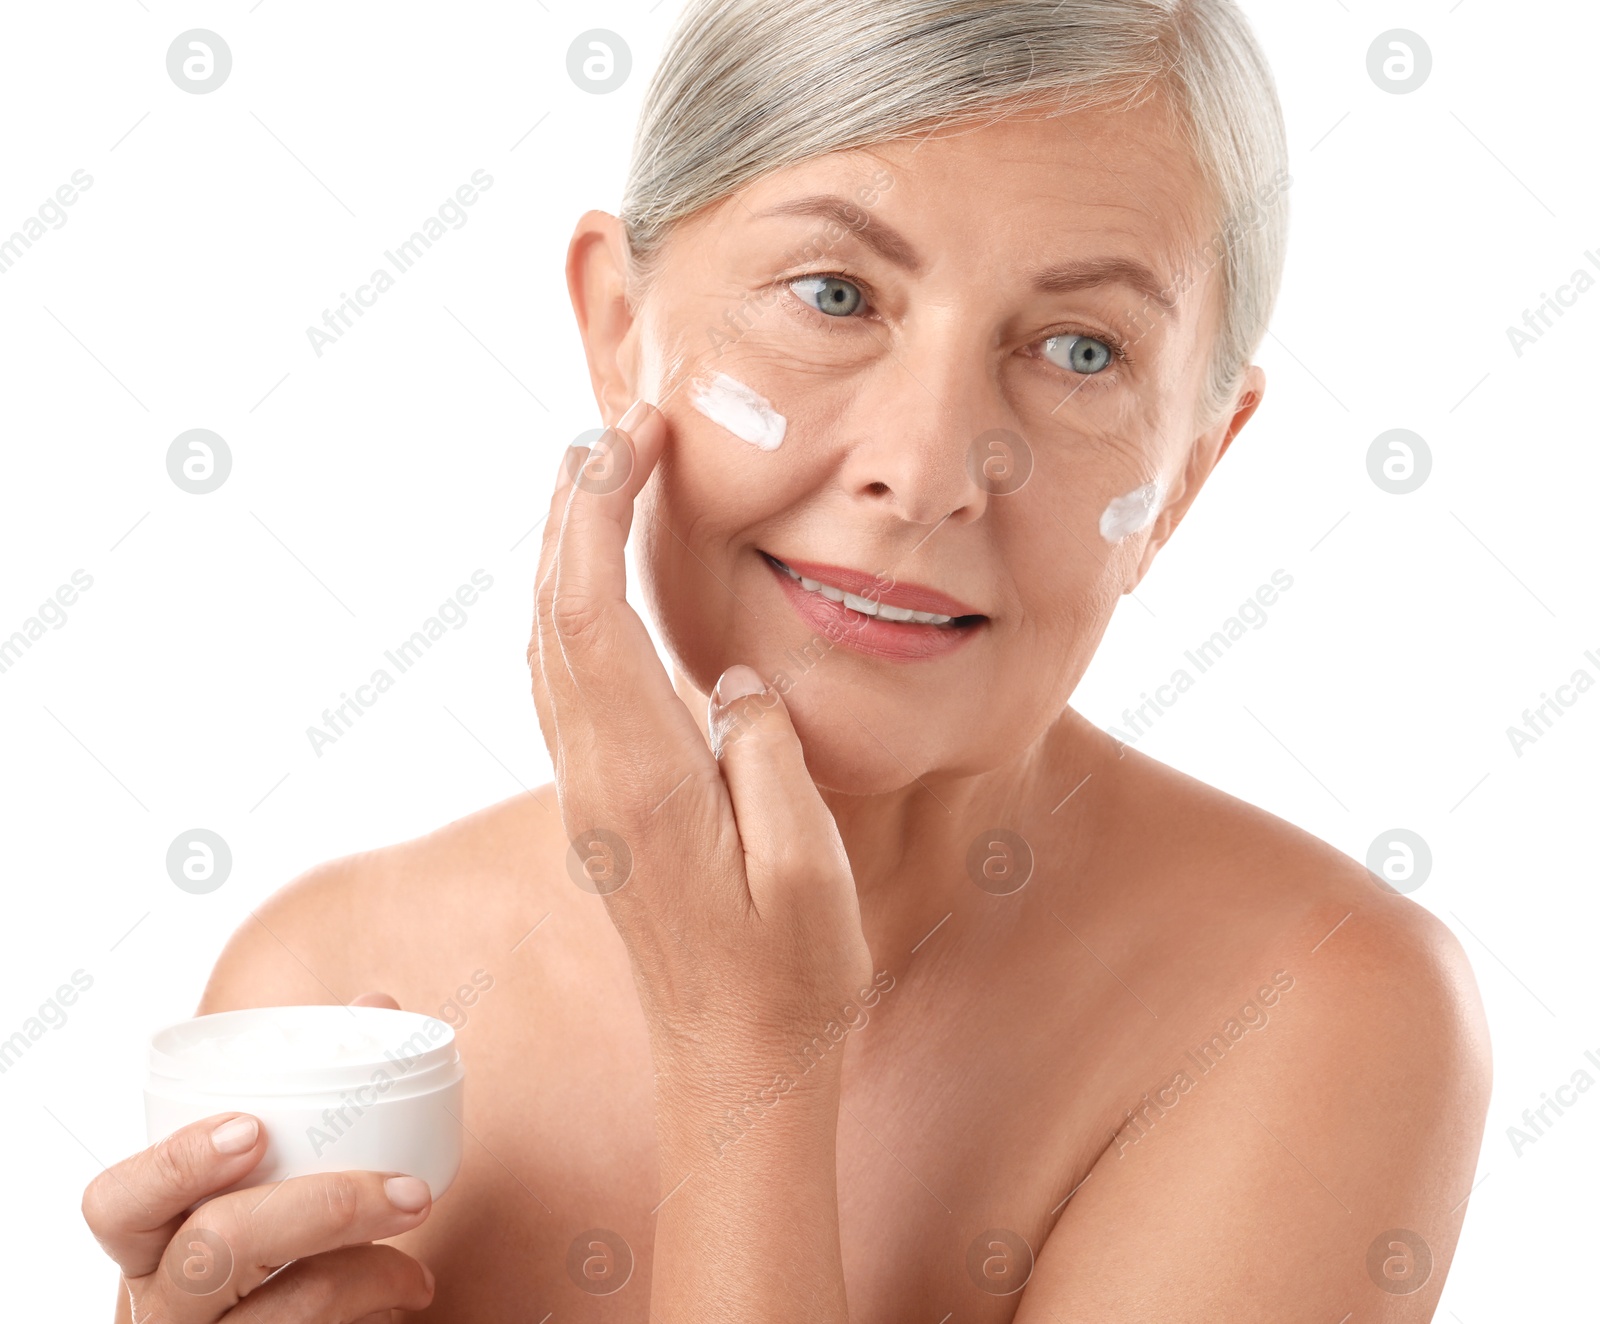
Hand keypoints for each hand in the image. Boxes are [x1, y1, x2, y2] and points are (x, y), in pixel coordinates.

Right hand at [85, 993, 435, 1322]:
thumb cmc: (278, 1260)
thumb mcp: (270, 1194)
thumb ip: (311, 1103)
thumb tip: (374, 1004)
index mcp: (148, 1246)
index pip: (114, 1202)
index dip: (175, 1163)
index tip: (252, 1129)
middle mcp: (160, 1308)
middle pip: (216, 1248)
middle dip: (329, 1208)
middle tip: (411, 1194)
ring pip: (286, 1312)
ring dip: (373, 1272)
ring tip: (418, 1262)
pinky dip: (379, 1312)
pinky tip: (404, 1296)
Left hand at [529, 401, 873, 1088]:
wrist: (735, 1065)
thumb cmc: (788, 976)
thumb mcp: (807, 868)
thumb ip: (767, 759)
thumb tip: (733, 683)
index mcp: (643, 781)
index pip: (591, 616)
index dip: (594, 515)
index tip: (626, 440)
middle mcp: (596, 779)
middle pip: (553, 615)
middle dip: (570, 510)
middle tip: (615, 429)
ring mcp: (590, 796)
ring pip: (548, 646)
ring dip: (563, 554)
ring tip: (601, 481)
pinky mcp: (601, 810)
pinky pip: (565, 685)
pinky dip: (571, 611)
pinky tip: (598, 588)